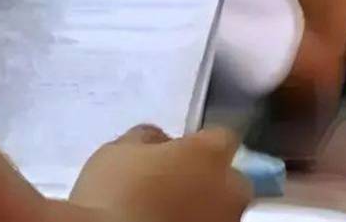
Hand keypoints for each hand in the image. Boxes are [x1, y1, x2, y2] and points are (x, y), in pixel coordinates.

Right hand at [69, 125, 251, 221]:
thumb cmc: (115, 194)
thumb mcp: (118, 151)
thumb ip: (148, 138)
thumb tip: (159, 140)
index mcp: (208, 154)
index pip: (222, 137)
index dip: (199, 142)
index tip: (179, 150)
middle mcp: (228, 189)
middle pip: (230, 178)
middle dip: (209, 178)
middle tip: (174, 183)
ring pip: (222, 208)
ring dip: (204, 205)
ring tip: (170, 209)